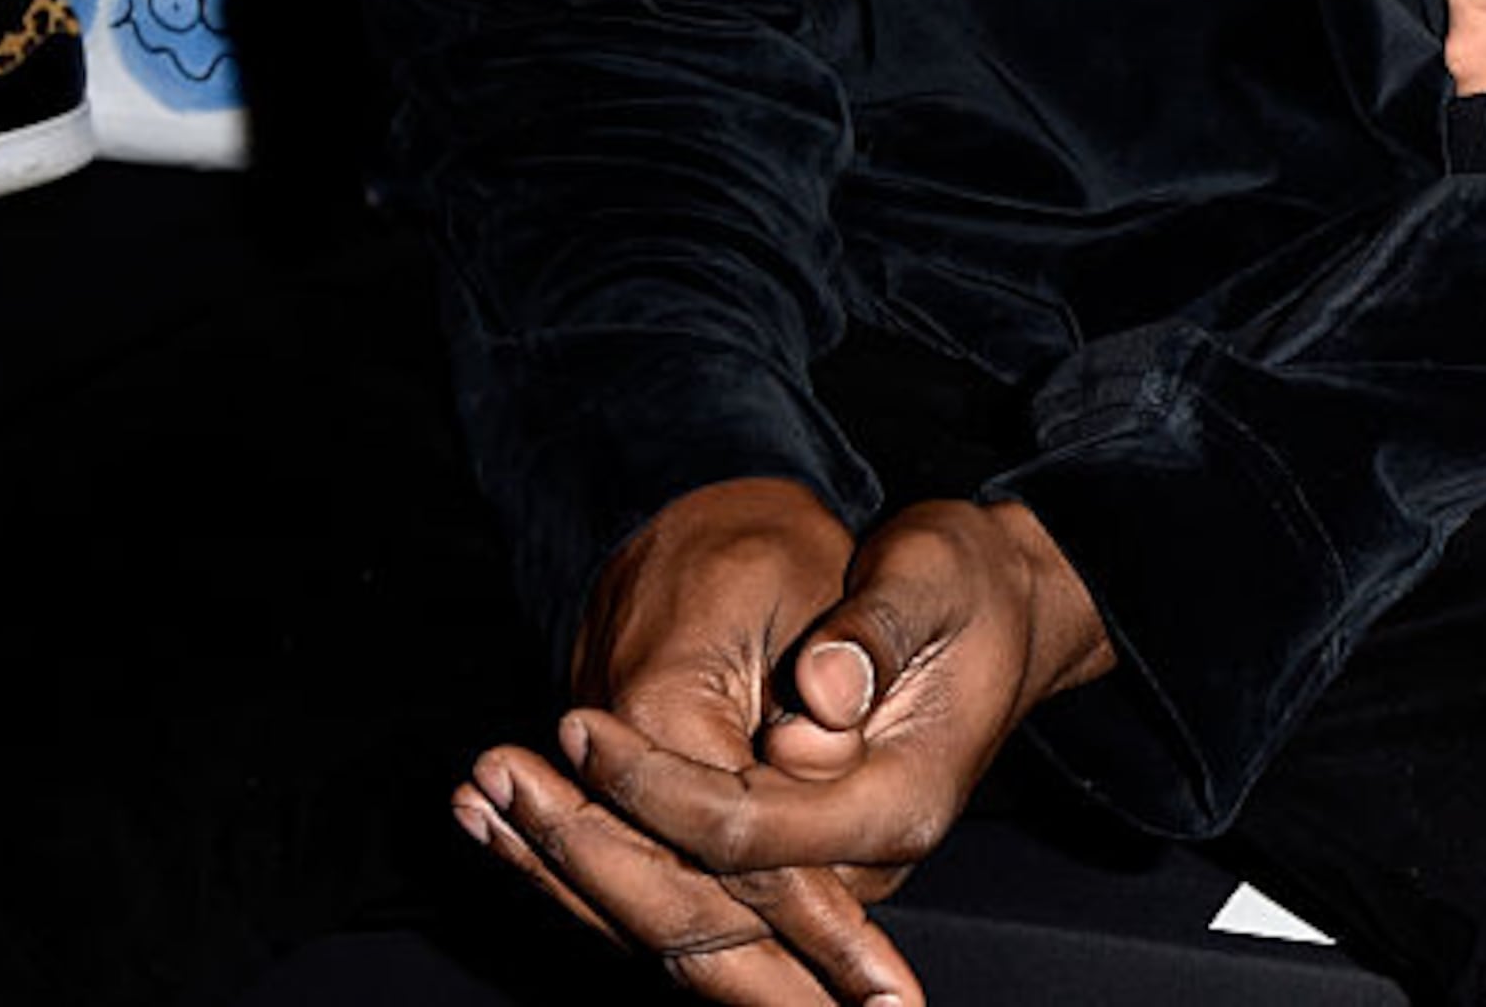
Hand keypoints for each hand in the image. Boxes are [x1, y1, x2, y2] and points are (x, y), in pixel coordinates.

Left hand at [454, 476, 918, 1004]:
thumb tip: (815, 692)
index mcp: (895, 804)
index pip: (745, 831)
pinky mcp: (784, 858)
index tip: (578, 725)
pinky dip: (596, 856)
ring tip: (477, 803)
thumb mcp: (933, 575)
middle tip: (488, 781)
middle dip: (583, 845)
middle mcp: (858, 861)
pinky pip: (678, 885)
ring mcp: (821, 872)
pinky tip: (521, 821)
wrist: (1008, 609)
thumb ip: (874, 633)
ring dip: (568, 862)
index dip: (654, 787)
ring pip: (677, 910)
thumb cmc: (967, 584)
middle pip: (698, 898)